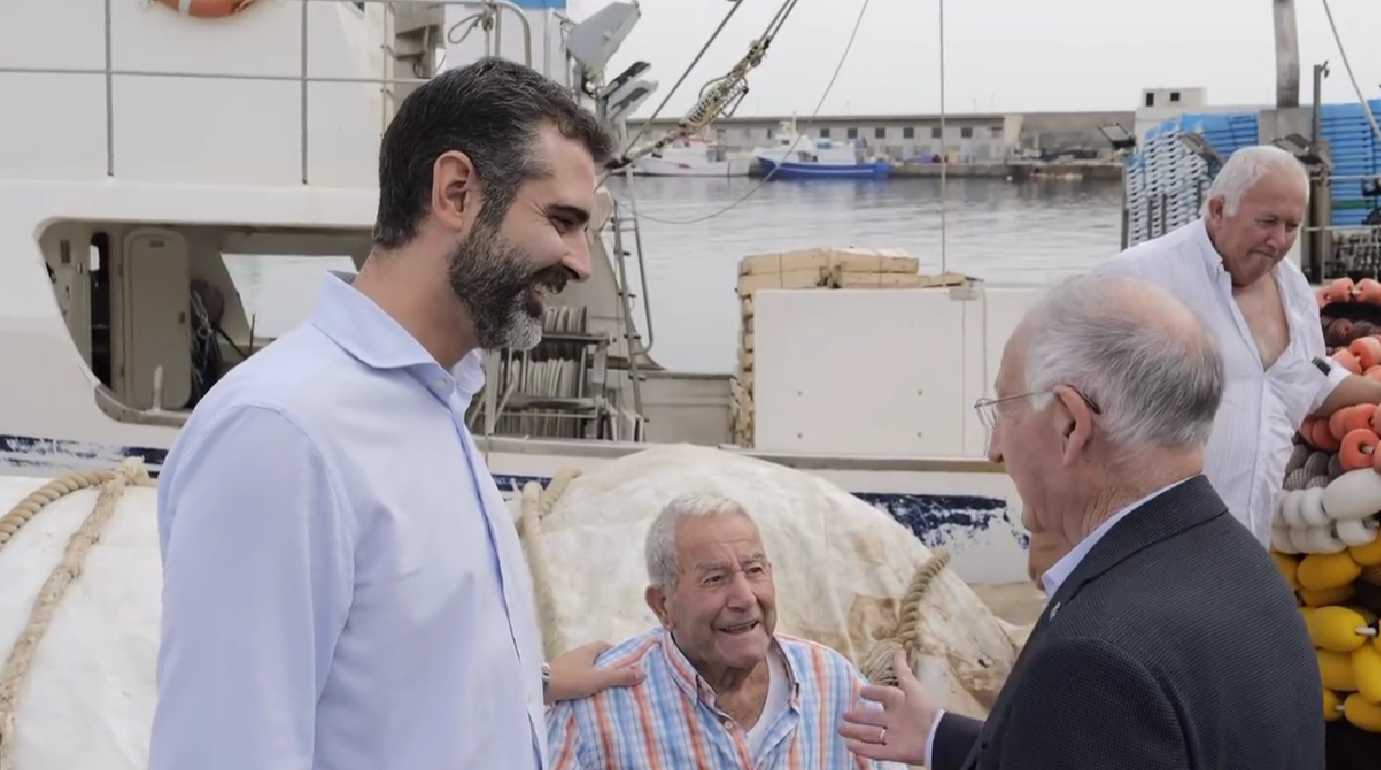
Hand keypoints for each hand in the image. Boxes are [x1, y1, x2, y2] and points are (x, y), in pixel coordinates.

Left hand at [545, 641, 644, 703]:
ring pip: (582, 667)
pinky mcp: (555, 676)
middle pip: (593, 656)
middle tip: (615, 677)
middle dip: (603, 665)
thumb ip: (619, 677)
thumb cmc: (570, 679)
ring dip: (590, 675)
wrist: (540, 686)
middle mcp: (574, 654)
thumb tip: (643, 673)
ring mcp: (563, 664)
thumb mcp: (598, 679)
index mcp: (586, 650)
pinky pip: (572, 677)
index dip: (614, 651)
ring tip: (601, 688)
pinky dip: (579, 683)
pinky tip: (583, 694)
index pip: (603, 645)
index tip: (623, 662)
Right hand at [838, 649, 938, 763]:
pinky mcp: (893, 752)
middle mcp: (895, 720)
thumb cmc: (924, 709)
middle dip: (858, 716)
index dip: (874, 693)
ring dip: (855, 732)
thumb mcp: (912, 688)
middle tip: (843, 715)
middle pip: (873, 718)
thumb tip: (899, 649)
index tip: (861, 691)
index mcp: (900, 704)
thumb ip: (903, 671)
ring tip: (840, 730)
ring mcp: (894, 737)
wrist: (937, 735)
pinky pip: (876, 751)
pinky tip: (850, 747)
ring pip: (871, 735)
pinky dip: (863, 750)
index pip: (884, 696)